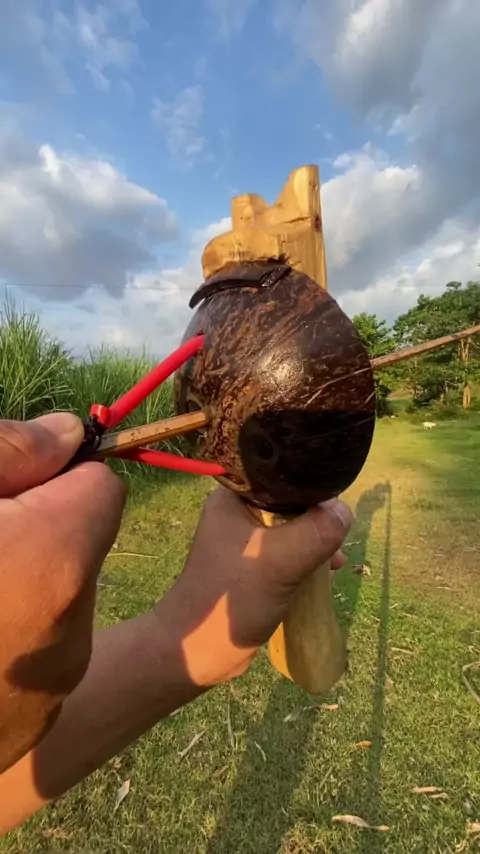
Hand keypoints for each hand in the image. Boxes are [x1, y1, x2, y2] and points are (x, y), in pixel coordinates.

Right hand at [0, 414, 124, 772]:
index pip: (104, 487)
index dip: (58, 474)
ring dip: (20, 582)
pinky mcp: (23, 727)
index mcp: (55, 561)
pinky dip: (7, 635)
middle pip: (81, 546)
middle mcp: (69, 633)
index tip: (16, 485)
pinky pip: (35, 656)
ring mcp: (46, 690)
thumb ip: (15, 448)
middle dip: (35, 529)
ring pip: (58, 602)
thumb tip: (71, 434)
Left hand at [154, 487, 352, 686]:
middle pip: (292, 504)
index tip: (335, 515)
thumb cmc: (232, 598)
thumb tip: (345, 511)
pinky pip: (288, 552)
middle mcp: (237, 512)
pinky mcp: (252, 564)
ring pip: (292, 530)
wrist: (198, 650)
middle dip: (318, 523)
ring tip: (333, 563)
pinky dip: (306, 560)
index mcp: (234, 497)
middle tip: (335, 545)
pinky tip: (323, 574)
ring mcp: (244, 540)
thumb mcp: (280, 561)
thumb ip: (316, 532)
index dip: (313, 491)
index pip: (283, 478)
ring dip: (315, 544)